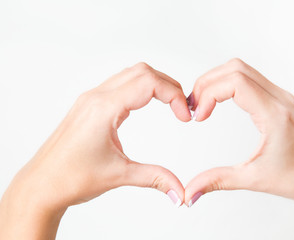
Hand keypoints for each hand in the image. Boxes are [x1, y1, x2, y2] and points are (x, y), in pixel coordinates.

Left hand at [0, 62, 190, 238]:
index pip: (148, 83)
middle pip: (142, 72)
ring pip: (130, 74)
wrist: (41, 185)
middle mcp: (96, 97)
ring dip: (154, 84)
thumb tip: (181, 192)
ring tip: (170, 105)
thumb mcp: (119, 176)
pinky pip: (119, 84)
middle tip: (182, 107)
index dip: (174, 95)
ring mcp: (91, 99)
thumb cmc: (70, 178)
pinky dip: (140, 88)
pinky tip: (147, 105)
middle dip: (168, 86)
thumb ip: (155, 178)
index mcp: (103, 108)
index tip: (185, 116)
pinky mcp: (89, 105)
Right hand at [185, 58, 293, 238]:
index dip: (209, 93)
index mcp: (275, 115)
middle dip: (208, 83)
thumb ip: (217, 181)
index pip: (236, 82)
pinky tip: (219, 102)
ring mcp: (281, 96)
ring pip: (242, 69)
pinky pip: (250, 79)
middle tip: (194, 106)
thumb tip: (190, 192)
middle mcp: (280, 99)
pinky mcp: (279, 99)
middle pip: (235, 68)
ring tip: (203, 104)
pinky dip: (229, 85)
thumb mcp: (253, 179)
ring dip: (217, 81)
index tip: (199, 116)